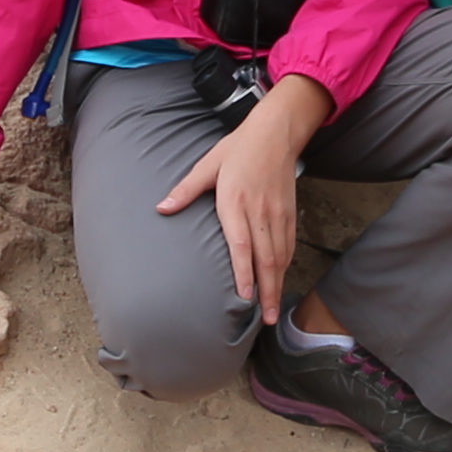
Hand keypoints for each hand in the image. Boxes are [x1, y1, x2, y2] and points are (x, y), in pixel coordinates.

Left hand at [157, 74, 333, 316]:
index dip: (244, 273)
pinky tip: (280, 280)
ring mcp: (277, 214)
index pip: (242, 245)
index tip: (244, 297)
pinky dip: (285, 266)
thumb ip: (186, 190)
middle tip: (265, 319)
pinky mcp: (289, 212)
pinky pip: (288, 245)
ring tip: (273, 310)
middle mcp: (259, 212)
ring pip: (280, 256)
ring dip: (278, 284)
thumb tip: (162, 208)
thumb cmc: (238, 148)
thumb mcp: (208, 165)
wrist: (276, 132)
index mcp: (235, 202)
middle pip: (266, 259)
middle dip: (266, 291)